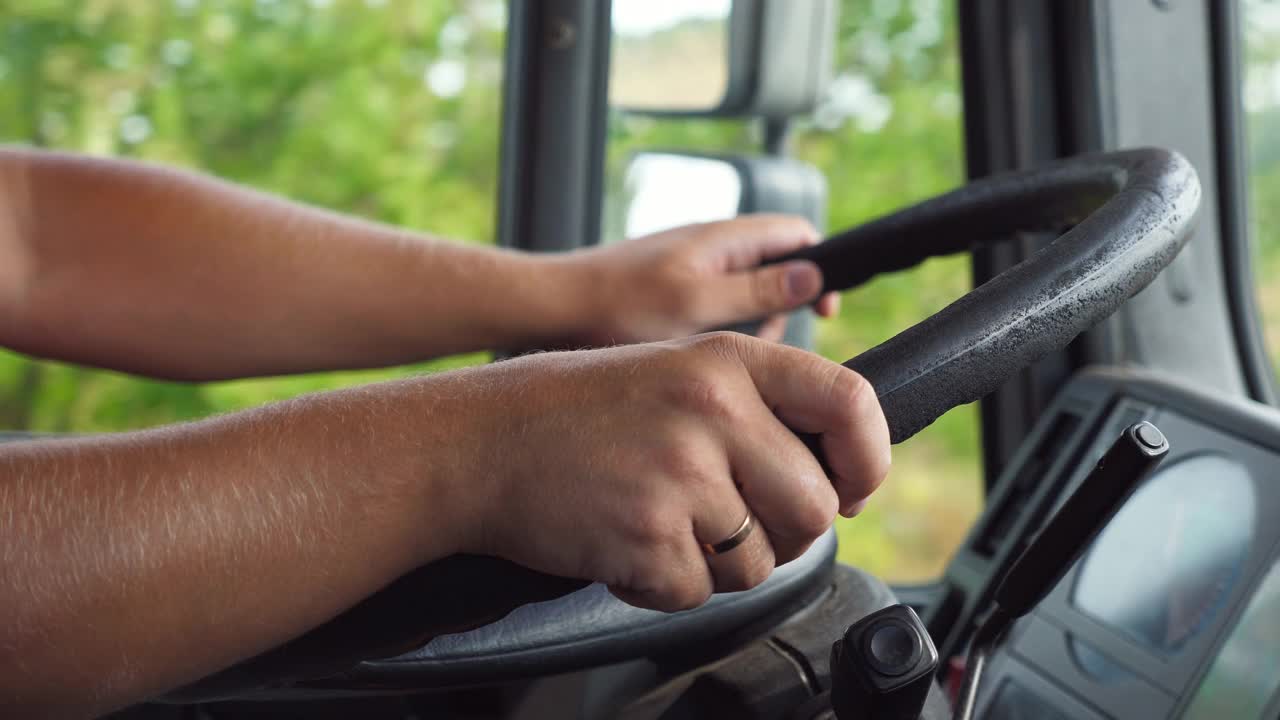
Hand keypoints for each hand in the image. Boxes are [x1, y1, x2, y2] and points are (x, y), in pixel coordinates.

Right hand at [446, 332, 888, 611]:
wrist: (479, 443)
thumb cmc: (575, 410)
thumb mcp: (673, 370)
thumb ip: (753, 407)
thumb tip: (834, 473)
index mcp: (726, 362)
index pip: (849, 401)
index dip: (868, 457)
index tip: (854, 486)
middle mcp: (713, 411)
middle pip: (813, 507)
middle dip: (783, 532)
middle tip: (733, 521)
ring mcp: (681, 475)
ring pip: (761, 563)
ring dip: (719, 562)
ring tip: (661, 521)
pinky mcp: (648, 537)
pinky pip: (700, 592)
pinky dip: (668, 584)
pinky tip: (629, 544)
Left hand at [564, 215, 839, 344]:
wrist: (548, 311)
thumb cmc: (616, 306)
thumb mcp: (696, 305)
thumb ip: (756, 290)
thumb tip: (813, 276)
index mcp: (723, 238)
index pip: (798, 235)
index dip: (822, 269)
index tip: (824, 311)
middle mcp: (709, 246)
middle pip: (776, 268)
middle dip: (781, 308)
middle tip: (763, 344)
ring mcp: (688, 268)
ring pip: (744, 295)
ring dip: (748, 327)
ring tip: (723, 356)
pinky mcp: (668, 293)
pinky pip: (713, 310)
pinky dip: (717, 335)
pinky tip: (694, 359)